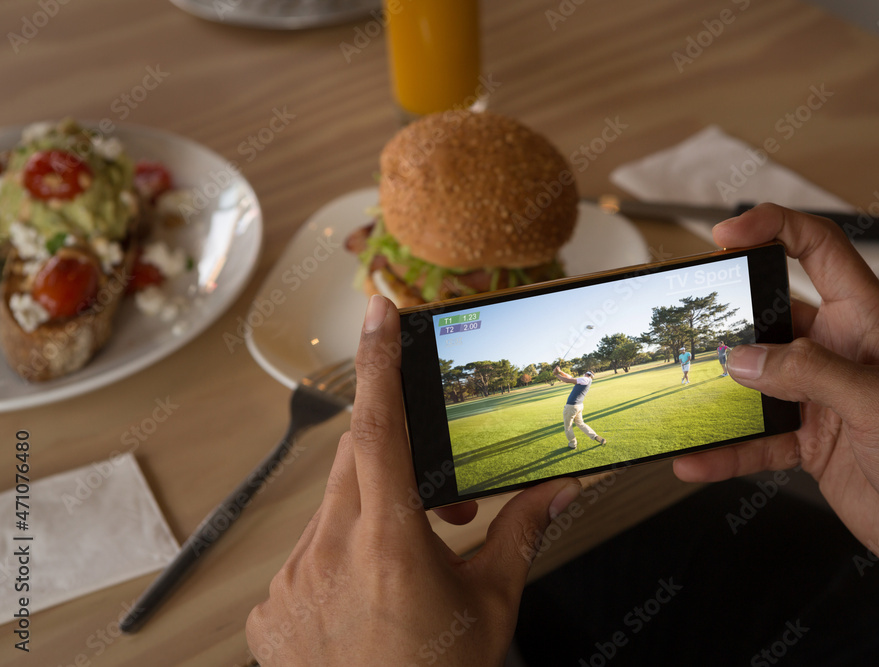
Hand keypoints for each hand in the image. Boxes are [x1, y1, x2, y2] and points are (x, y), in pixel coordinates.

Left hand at [246, 295, 580, 665]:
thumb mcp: (491, 604)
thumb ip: (522, 533)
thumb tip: (561, 487)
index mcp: (388, 544)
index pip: (379, 427)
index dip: (378, 361)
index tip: (378, 310)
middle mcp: (327, 553)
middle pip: (358, 462)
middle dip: (398, 462)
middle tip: (443, 509)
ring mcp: (290, 582)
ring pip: (331, 508)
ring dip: (371, 514)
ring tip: (408, 562)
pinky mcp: (270, 609)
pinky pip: (304, 554)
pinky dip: (339, 556)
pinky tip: (366, 597)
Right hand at [673, 204, 878, 603]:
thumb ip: (810, 374)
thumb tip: (743, 358)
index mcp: (869, 322)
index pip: (819, 250)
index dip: (773, 228)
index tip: (726, 235)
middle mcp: (841, 353)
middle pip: (772, 316)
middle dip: (727, 318)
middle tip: (687, 326)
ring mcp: (823, 399)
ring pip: (755, 381)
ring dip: (718, 392)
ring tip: (679, 396)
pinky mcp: (811, 444)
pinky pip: (756, 439)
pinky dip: (725, 449)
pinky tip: (697, 459)